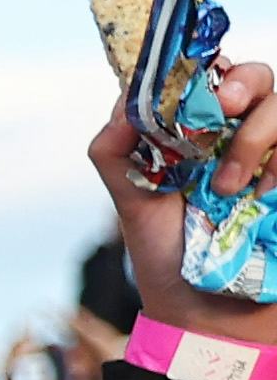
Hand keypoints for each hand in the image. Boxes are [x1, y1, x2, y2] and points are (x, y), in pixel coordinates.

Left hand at [96, 50, 276, 338]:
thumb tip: (122, 109)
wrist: (205, 315)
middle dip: (242, 84)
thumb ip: (118, 156)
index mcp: (198, 132)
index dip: (203, 64)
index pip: (208, 74)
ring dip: (257, 137)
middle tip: (224, 108)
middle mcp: (241, 134)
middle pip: (257, 77)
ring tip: (231, 188)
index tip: (189, 80)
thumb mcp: (132, 205)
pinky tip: (267, 195)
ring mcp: (275, 156)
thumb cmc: (169, 257)